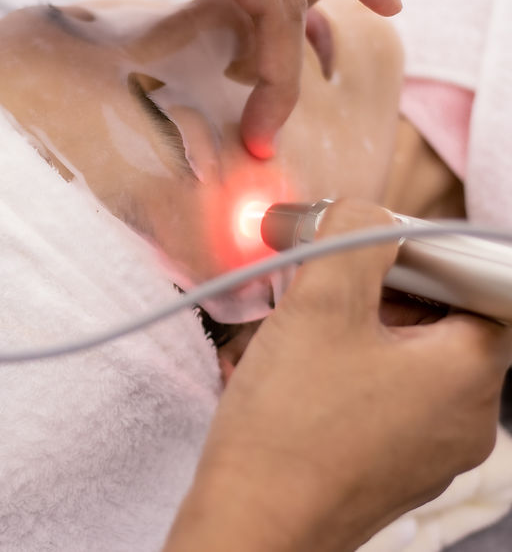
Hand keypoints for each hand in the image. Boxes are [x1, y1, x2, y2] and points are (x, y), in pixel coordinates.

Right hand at [166, 200, 511, 550]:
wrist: (252, 522)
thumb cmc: (290, 427)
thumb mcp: (320, 306)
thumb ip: (352, 237)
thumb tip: (363, 211)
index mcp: (469, 373)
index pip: (480, 282)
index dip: (424, 254)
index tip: (371, 250)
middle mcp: (467, 417)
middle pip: (440, 318)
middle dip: (378, 290)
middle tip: (323, 286)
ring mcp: (431, 450)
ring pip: (405, 359)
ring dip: (355, 330)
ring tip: (299, 334)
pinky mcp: (392, 468)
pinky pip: (383, 399)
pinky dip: (346, 373)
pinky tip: (297, 376)